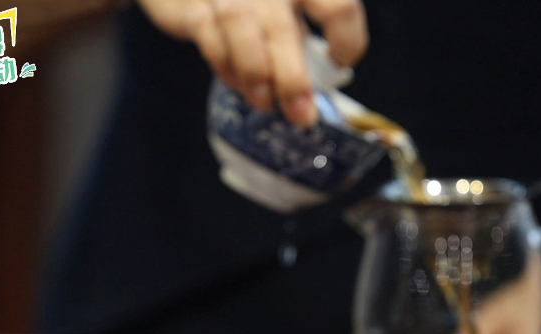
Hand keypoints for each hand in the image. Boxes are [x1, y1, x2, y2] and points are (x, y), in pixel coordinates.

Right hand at [138, 0, 367, 125]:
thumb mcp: (287, 12)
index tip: (339, 63)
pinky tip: (235, 81)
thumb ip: (302, 41)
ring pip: (239, 26)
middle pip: (283, 29)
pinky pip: (207, 34)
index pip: (339, 7)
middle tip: (300, 115)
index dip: (347, 41)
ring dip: (254, 75)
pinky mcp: (193, 3)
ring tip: (263, 102)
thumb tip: (318, 91)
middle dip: (292, 81)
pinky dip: (224, 65)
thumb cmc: (256, 5)